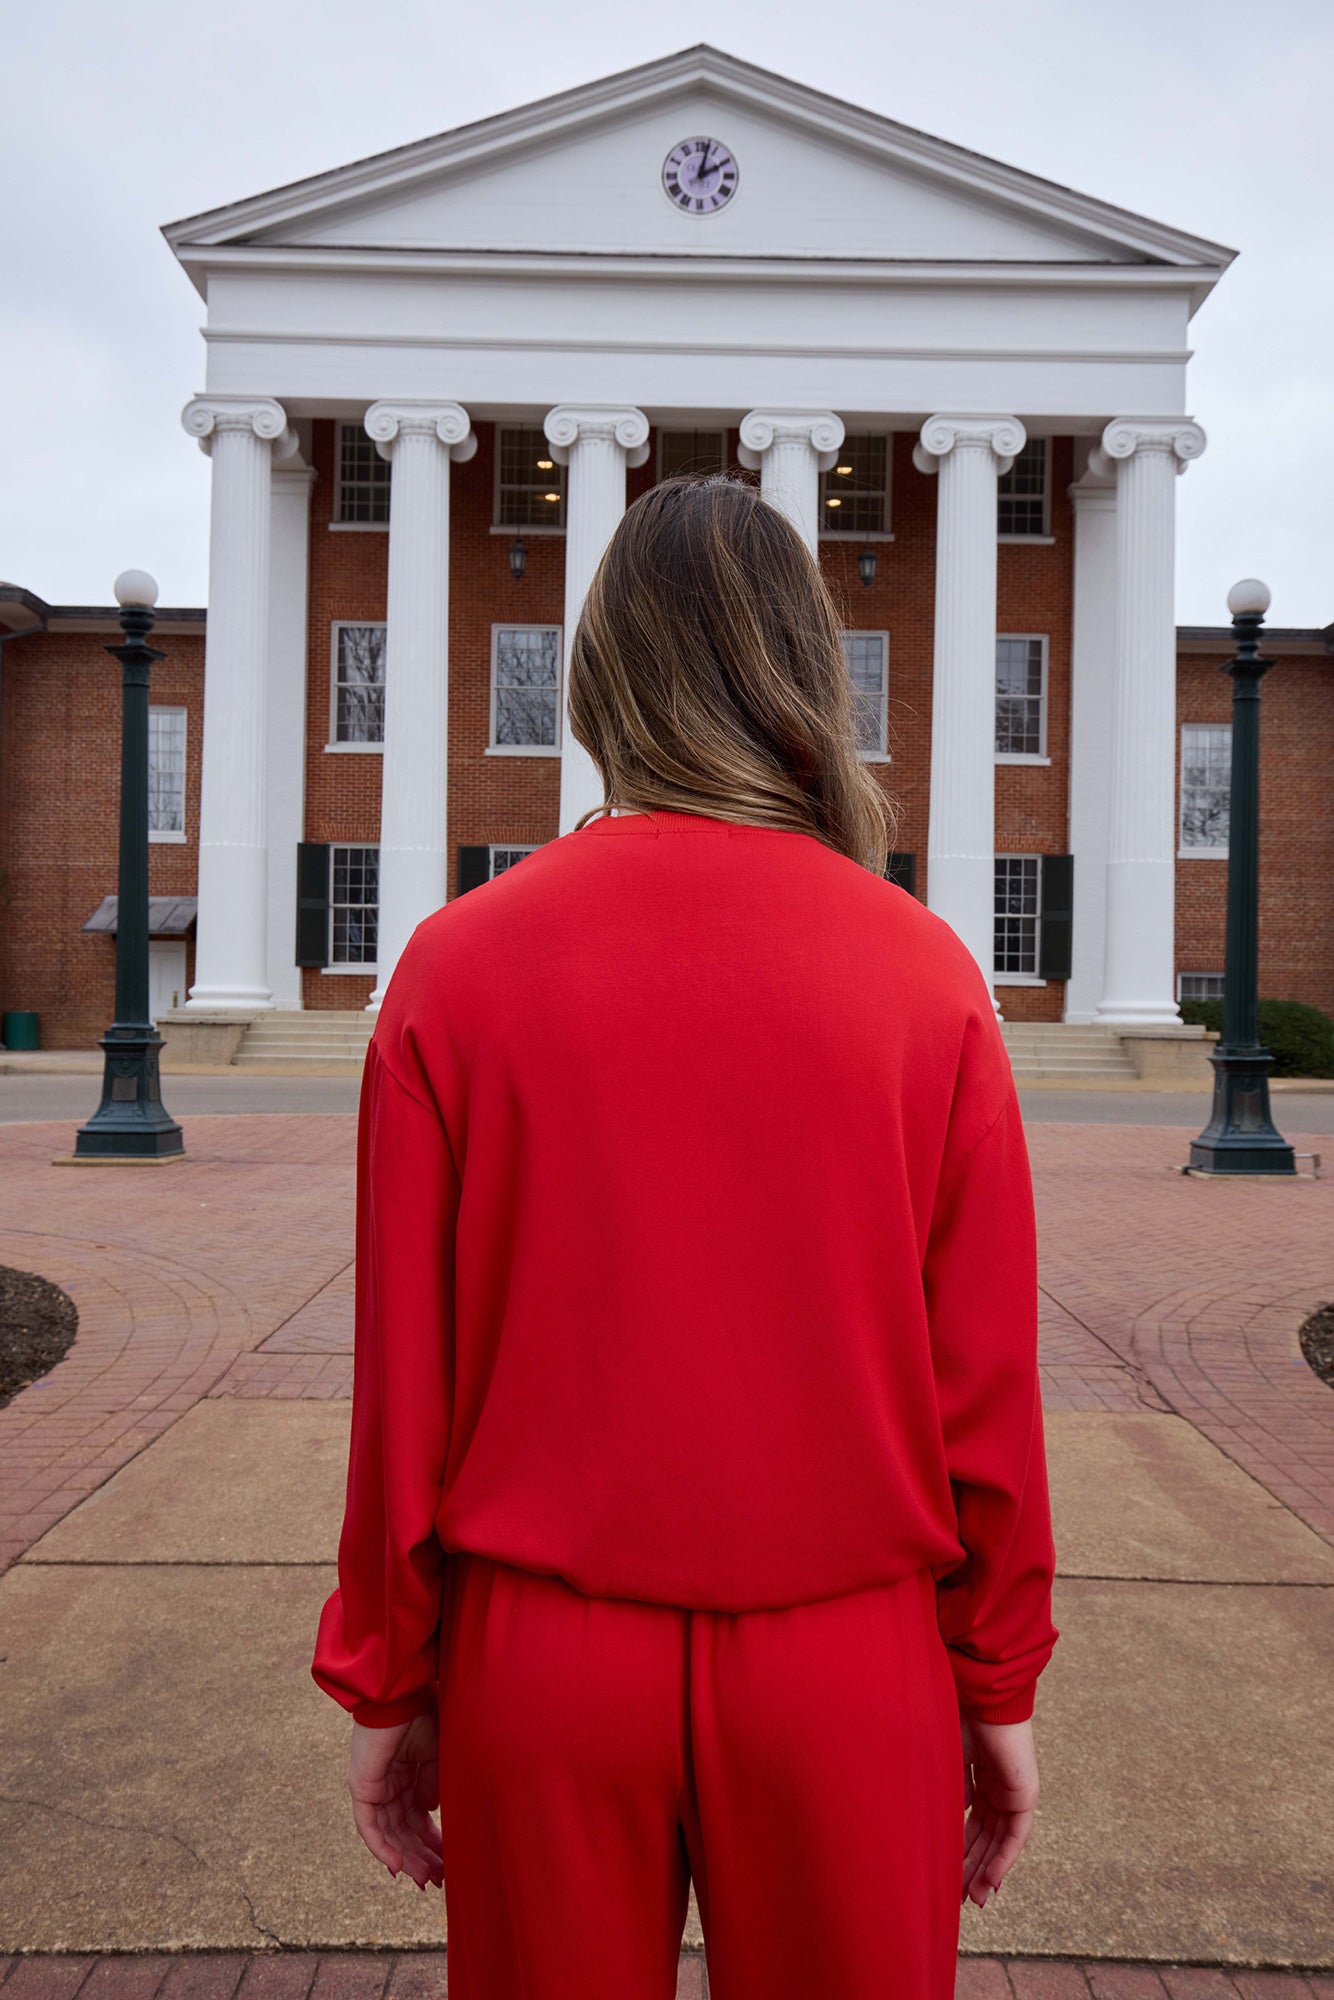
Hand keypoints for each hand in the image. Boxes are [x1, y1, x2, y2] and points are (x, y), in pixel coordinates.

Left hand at [347, 1710, 443, 1889]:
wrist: (402, 1695)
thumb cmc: (422, 1715)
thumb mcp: (438, 1755)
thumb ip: (433, 1785)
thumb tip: (431, 1812)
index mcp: (407, 1777)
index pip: (419, 1818)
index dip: (433, 1841)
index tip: (449, 1862)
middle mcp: (389, 1786)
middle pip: (405, 1831)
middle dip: (422, 1856)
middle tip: (439, 1880)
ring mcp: (374, 1789)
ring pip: (389, 1834)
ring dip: (407, 1858)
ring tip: (425, 1879)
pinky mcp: (361, 1788)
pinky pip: (369, 1827)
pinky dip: (383, 1848)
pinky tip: (399, 1866)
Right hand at [959, 1713, 1039, 1908]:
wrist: (980, 1698)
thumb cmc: (959, 1718)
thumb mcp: (948, 1761)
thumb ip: (951, 1791)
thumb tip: (949, 1820)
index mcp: (982, 1778)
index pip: (973, 1823)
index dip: (962, 1848)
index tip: (948, 1873)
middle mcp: (999, 1788)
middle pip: (986, 1837)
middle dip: (972, 1867)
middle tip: (959, 1897)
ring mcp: (1013, 1792)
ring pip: (1000, 1841)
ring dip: (986, 1871)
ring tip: (972, 1900)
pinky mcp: (1025, 1795)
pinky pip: (1015, 1835)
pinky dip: (1003, 1859)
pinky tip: (990, 1882)